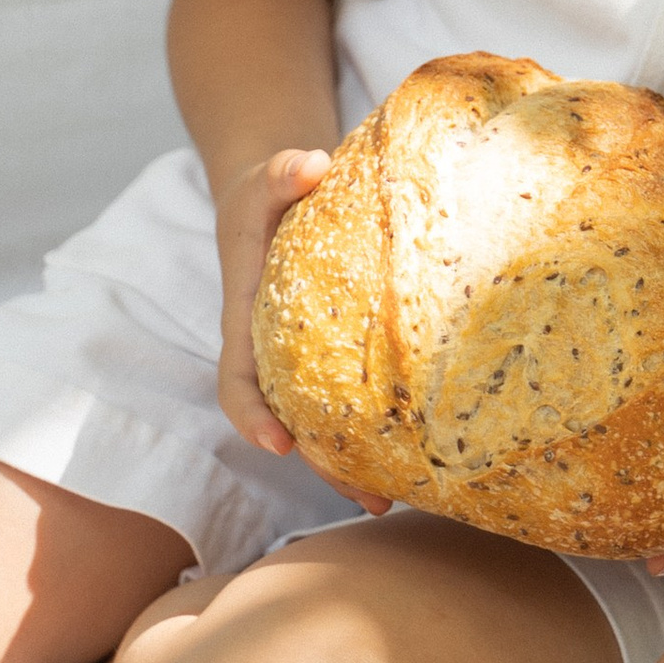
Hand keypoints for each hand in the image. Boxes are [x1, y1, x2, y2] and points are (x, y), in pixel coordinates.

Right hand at [212, 147, 386, 505]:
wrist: (280, 196)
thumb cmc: (267, 194)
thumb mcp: (263, 180)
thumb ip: (279, 172)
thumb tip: (308, 165)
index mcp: (247, 324)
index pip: (239, 383)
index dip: (254, 417)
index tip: (280, 444)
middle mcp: (275, 355)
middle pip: (290, 423)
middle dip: (322, 464)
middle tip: (368, 496)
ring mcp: (306, 362)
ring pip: (325, 423)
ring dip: (355, 462)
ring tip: (399, 497)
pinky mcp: (339, 356)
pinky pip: (356, 398)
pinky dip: (380, 427)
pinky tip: (424, 449)